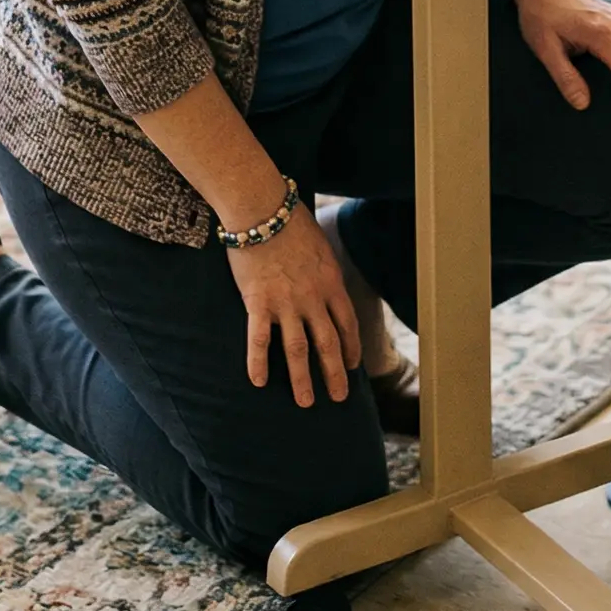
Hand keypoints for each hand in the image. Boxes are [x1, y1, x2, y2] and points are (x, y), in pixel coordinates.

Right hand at [227, 203, 361, 407]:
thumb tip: (325, 284)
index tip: (353, 366)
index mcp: (331, 282)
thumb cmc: (291, 221)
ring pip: (298, 349)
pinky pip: (259, 339)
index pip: (347, 323)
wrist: (263, 208)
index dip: (352, 347)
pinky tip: (258, 382)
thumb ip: (324, 270)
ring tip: (306, 401)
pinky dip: (258, 362)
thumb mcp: (320, 246)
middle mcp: (313, 297)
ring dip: (302, 379)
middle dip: (335, 373)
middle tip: (339, 397)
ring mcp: (286, 302)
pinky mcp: (259, 302)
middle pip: (328, 343)